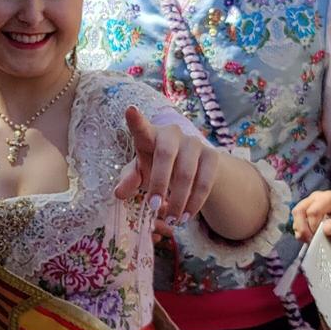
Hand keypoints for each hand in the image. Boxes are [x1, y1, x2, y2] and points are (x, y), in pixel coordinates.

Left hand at [112, 106, 219, 224]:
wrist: (194, 168)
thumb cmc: (159, 167)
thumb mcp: (142, 173)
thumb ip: (130, 180)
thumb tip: (119, 193)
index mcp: (150, 136)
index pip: (142, 128)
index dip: (136, 120)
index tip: (130, 110)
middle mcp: (173, 134)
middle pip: (165, 154)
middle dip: (159, 182)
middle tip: (153, 207)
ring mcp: (194, 143)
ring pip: (187, 173)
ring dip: (178, 200)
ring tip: (172, 219)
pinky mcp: (211, 156)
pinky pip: (204, 182)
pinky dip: (195, 202)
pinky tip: (187, 216)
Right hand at [292, 189, 330, 249]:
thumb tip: (325, 228)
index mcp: (328, 198)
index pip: (312, 211)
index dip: (312, 225)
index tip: (318, 236)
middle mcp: (317, 197)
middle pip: (300, 210)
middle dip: (302, 227)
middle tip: (310, 239)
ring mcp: (310, 203)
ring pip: (296, 214)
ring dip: (300, 229)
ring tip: (309, 239)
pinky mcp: (306, 211)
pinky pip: (297, 219)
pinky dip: (299, 230)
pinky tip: (306, 237)